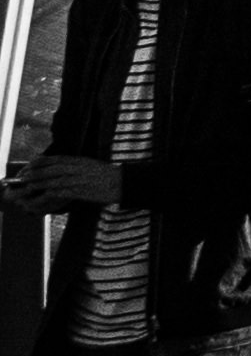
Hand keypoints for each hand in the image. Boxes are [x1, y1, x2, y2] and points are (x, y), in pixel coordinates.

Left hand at [2, 154, 116, 211]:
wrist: (123, 182)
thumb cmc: (107, 176)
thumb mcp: (91, 166)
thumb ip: (76, 167)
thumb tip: (63, 169)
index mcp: (80, 160)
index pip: (56, 159)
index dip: (41, 161)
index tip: (30, 164)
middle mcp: (77, 167)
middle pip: (51, 168)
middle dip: (36, 172)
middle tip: (23, 176)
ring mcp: (79, 179)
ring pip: (54, 179)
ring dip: (39, 183)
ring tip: (27, 186)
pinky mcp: (81, 190)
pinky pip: (62, 192)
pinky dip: (50, 194)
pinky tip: (42, 196)